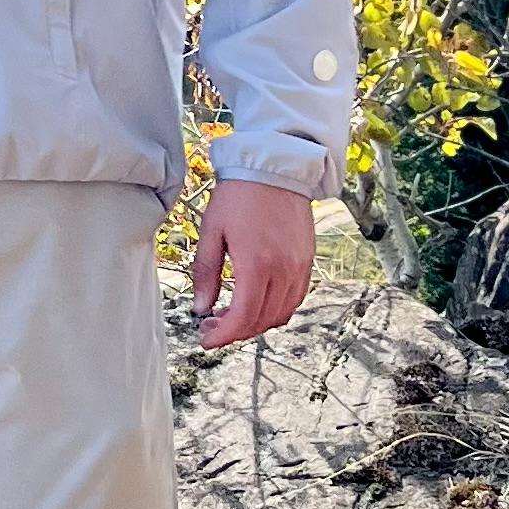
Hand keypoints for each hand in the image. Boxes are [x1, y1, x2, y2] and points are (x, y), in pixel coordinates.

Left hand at [191, 180, 315, 348]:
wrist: (274, 168)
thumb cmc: (239, 195)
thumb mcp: (212, 230)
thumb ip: (206, 272)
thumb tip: (201, 307)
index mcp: (257, 264)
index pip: (243, 317)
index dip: (224, 335)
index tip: (206, 340)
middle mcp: (283, 270)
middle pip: (262, 320)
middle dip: (235, 331)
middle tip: (212, 327)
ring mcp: (300, 267)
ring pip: (281, 313)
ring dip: (256, 322)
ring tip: (230, 315)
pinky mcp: (308, 261)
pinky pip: (295, 298)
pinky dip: (276, 309)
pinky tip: (256, 302)